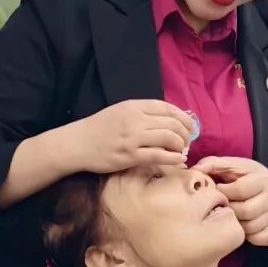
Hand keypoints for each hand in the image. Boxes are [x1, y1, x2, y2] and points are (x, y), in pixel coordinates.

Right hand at [68, 100, 194, 173]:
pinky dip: (172, 158)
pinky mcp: (130, 155)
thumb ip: (142, 113)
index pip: (167, 108)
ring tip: (181, 150)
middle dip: (185, 133)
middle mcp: (135, 119)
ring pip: (169, 138)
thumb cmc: (99, 128)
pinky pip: (158, 156)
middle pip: (172, 123)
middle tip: (187, 141)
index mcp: (134, 106)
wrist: (77, 143)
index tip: (189, 126)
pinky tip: (178, 160)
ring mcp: (133, 138)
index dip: (183, 117)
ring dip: (180, 145)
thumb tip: (169, 120)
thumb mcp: (121, 111)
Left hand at [194, 157, 267, 246]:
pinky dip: (252, 237)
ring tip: (227, 217)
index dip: (224, 191)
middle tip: (219, 206)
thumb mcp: (234, 165)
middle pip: (246, 210)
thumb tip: (197, 169)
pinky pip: (264, 239)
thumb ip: (215, 164)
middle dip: (228, 210)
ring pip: (251, 227)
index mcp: (261, 180)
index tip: (216, 189)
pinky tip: (241, 230)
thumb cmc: (247, 176)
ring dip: (235, 225)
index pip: (241, 189)